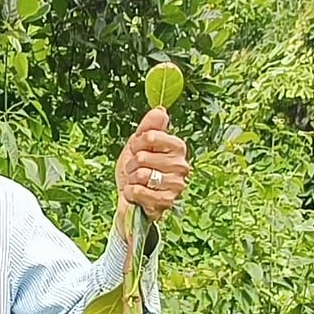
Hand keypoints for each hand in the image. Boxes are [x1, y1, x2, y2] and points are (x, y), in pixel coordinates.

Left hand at [115, 107, 191, 226]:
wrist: (130, 198)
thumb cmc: (136, 169)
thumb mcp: (138, 145)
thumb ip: (148, 127)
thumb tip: (160, 110)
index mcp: (177, 147)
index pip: (151, 135)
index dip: (137, 142)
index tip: (136, 149)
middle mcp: (182, 165)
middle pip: (143, 156)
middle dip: (132, 164)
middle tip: (135, 170)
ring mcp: (176, 185)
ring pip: (142, 174)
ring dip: (131, 179)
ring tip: (136, 182)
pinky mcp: (167, 202)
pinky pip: (139, 191)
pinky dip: (131, 192)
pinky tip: (135, 194)